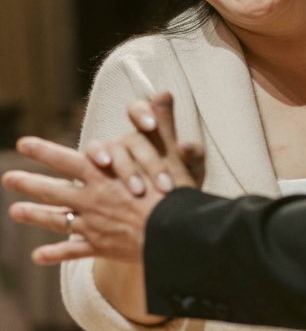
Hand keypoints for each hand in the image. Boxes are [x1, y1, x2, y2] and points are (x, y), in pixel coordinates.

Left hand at [1, 92, 198, 266]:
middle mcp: (92, 199)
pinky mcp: (102, 247)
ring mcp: (94, 225)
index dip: (43, 151)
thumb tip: (163, 92)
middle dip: (28, 183)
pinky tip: (36, 256)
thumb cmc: (175, 192)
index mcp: (103, 175)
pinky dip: (55, 254)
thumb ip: (161, 124)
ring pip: (57, 220)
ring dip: (33, 215)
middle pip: (52, 190)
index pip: (66, 159)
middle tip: (7, 178)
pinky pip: (73, 252)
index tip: (23, 143)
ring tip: (13, 211)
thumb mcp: (169, 153)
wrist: (178, 232)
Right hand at [83, 92, 204, 196]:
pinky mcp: (95, 170)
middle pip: (132, 139)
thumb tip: (184, 146)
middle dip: (149, 161)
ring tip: (139, 189)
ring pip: (112, 149)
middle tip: (165, 184)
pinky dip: (95, 158)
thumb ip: (192, 155)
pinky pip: (88, 157)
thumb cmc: (178, 187)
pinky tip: (104, 166)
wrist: (161, 217)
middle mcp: (128, 141)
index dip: (143, 113)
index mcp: (150, 134)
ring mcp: (110, 154)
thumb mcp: (190, 172)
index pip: (141, 113)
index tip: (151, 125)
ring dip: (126, 168)